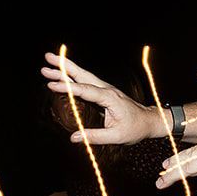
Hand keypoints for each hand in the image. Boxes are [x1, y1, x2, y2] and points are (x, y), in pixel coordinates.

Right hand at [40, 52, 159, 145]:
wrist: (148, 121)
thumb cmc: (135, 128)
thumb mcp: (117, 136)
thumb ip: (95, 136)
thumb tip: (74, 137)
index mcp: (110, 98)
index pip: (85, 90)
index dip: (68, 88)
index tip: (51, 85)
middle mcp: (106, 89)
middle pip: (82, 75)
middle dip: (64, 66)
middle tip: (48, 58)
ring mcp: (105, 89)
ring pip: (83, 75)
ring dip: (66, 68)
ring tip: (49, 62)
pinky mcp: (103, 91)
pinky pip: (85, 81)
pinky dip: (73, 76)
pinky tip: (62, 74)